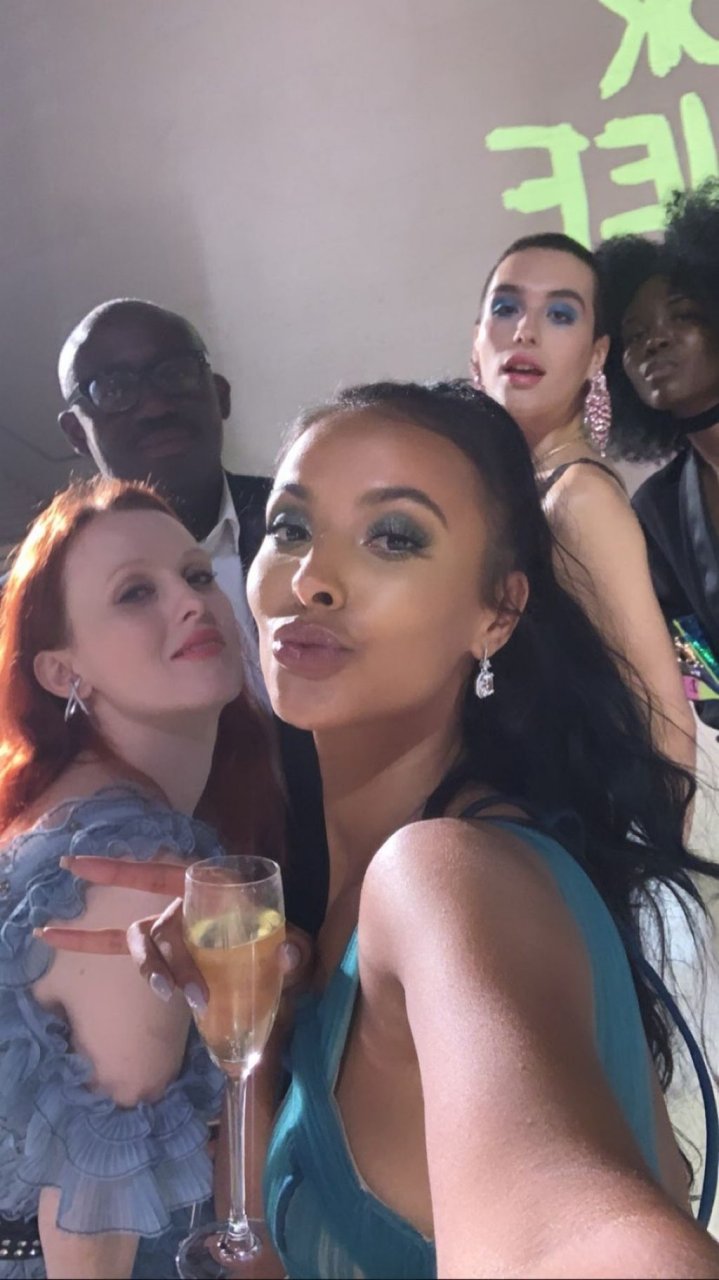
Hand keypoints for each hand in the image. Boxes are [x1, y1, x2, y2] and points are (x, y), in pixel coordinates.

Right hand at [36, 856, 314, 1013]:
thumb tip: (286, 953)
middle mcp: (181, 903)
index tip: (74, 866)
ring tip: (172, 996)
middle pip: (161, 927)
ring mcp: (169, 929)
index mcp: (206, 887)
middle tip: (192, 995)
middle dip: (171, 960)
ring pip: (145, 945)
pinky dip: (87, 943)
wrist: (284, 965)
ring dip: (154, 971)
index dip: (115, 869)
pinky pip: (124, 952)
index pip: (156, 873)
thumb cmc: (282, 943)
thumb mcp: (294, 944)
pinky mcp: (164, 956)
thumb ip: (294, 949)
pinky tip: (50, 935)